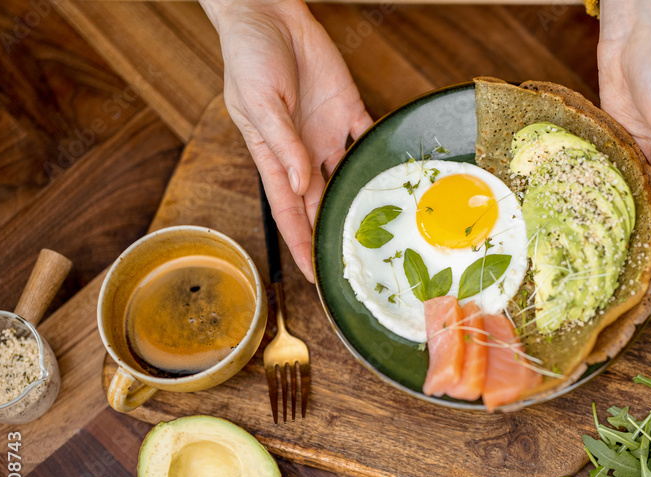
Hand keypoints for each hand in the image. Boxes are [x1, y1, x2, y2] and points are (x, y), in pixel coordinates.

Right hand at [202, 0, 371, 281]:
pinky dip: (382, 154)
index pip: (290, 212)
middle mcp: (304, 152)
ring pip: (349, 177)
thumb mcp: (258, 102)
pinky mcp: (349, 108)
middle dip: (336, 235)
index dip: (302, 245)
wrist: (268, 14)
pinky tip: (400, 175)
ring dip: (364, 202)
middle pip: (322, 204)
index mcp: (274, 156)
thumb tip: (300, 180)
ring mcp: (328, 132)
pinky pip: (370, 135)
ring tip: (387, 231)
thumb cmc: (249, 57)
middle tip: (359, 264)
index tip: (314, 277)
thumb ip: (282, 143)